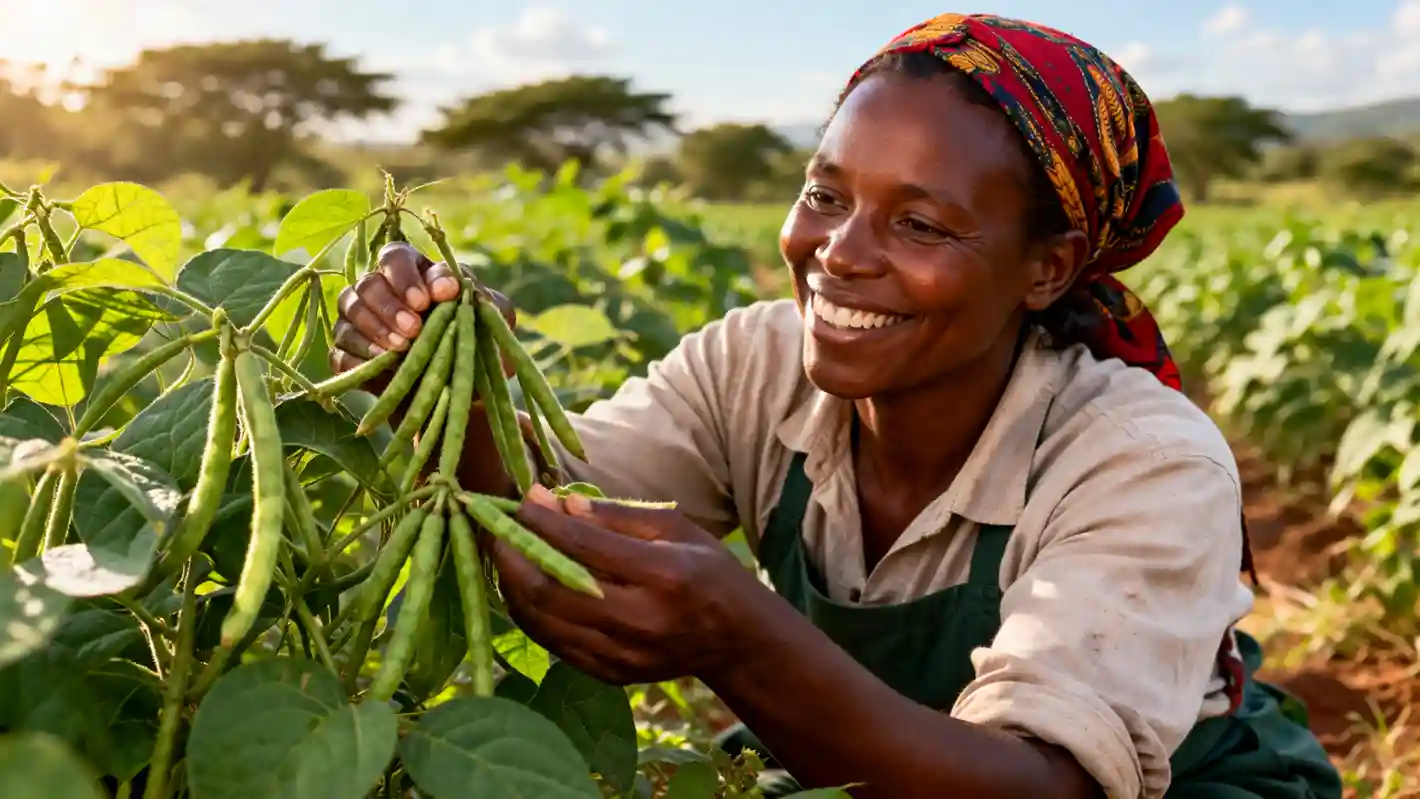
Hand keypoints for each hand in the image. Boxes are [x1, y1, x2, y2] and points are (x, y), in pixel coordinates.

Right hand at [327, 241, 516, 391]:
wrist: (461, 392)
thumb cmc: (476, 343)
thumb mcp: (494, 320)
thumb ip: (483, 300)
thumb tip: (456, 289)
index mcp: (414, 272)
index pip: (396, 257)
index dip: (406, 276)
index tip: (427, 300)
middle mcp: (380, 290)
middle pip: (368, 283)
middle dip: (390, 305)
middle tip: (414, 329)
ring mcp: (359, 321)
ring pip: (349, 310)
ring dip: (375, 328)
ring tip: (402, 348)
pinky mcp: (349, 355)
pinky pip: (340, 350)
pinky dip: (359, 356)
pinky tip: (383, 364)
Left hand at [487, 485, 766, 684]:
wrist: (735, 639)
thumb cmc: (706, 570)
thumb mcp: (675, 527)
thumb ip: (616, 516)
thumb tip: (559, 502)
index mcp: (663, 576)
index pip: (585, 546)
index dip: (544, 521)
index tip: (523, 499)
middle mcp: (640, 621)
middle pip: (552, 590)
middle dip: (514, 556)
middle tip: (499, 529)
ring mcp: (623, 655)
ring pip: (543, 621)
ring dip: (514, 586)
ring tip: (507, 555)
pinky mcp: (610, 675)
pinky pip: (553, 643)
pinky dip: (532, 613)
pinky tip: (527, 587)